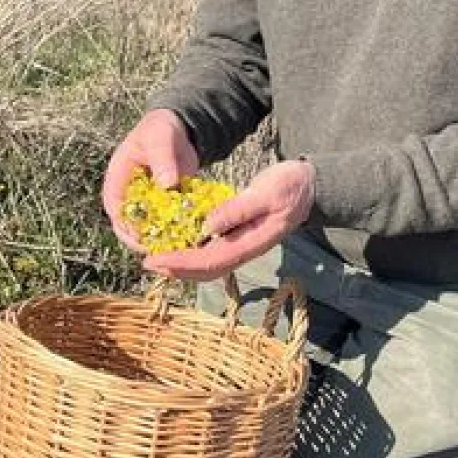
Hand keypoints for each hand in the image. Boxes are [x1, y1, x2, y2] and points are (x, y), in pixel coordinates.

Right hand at [101, 109, 198, 252]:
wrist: (177, 130)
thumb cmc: (161, 131)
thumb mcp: (160, 139)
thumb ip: (162, 159)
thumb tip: (166, 183)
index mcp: (118, 180)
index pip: (115, 209)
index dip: (125, 226)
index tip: (142, 237)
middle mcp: (128, 195)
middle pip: (128, 226)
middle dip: (143, 240)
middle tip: (162, 251)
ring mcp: (145, 203)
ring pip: (146, 229)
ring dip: (159, 240)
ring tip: (177, 249)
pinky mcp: (162, 207)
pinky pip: (165, 224)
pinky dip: (175, 232)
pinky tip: (189, 239)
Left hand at [143, 158, 315, 281]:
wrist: (309, 188)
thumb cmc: (290, 187)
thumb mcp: (266, 192)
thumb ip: (237, 210)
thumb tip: (206, 226)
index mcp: (249, 243)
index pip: (209, 261)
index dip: (181, 263)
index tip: (157, 260)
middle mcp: (243, 250)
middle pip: (204, 270)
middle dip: (175, 269)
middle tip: (148, 263)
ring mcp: (241, 246)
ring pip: (207, 265)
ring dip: (181, 264)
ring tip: (156, 258)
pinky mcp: (238, 238)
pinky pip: (211, 252)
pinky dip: (191, 253)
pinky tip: (177, 245)